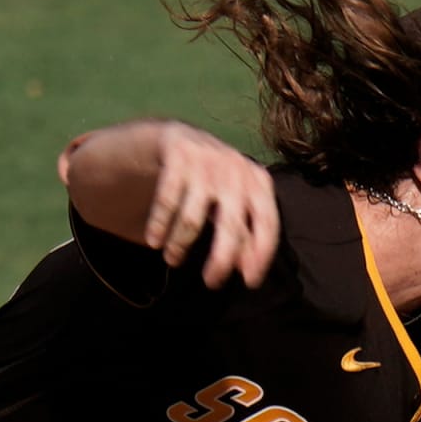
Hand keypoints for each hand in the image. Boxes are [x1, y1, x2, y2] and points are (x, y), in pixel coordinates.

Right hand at [143, 122, 279, 288]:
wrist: (180, 140)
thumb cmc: (213, 183)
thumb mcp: (234, 207)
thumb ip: (244, 236)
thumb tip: (248, 272)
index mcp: (258, 181)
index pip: (267, 223)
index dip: (260, 255)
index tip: (250, 281)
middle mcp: (236, 169)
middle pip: (231, 224)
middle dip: (221, 258)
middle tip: (211, 282)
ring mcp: (207, 160)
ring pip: (193, 218)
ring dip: (180, 244)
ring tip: (172, 259)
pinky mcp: (178, 154)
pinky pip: (166, 201)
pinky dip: (158, 224)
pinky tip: (153, 241)